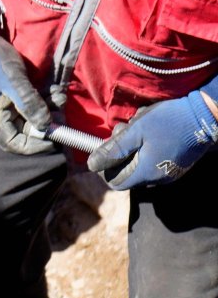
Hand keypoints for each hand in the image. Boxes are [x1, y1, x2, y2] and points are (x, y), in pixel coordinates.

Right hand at [0, 9, 53, 154]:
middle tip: (61, 114)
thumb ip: (29, 103)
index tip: (54, 136)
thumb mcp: (13, 78)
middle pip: (20, 132)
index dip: (34, 145)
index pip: (12, 143)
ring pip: (24, 118)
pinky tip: (51, 91)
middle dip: (43, 125)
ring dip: (44, 111)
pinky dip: (38, 101)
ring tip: (58, 98)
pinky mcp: (3, 94)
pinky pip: (23, 105)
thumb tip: (46, 126)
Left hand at [87, 91, 217, 189]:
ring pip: (140, 163)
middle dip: (120, 151)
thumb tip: (91, 165)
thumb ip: (113, 150)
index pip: (115, 183)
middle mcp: (158, 179)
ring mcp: (169, 172)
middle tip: (123, 129)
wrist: (207, 115)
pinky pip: (154, 159)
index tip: (105, 150)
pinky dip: (147, 146)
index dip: (105, 169)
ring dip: (133, 145)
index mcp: (146, 173)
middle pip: (127, 171)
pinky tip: (151, 129)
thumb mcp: (136, 131)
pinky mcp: (177, 164)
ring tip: (137, 124)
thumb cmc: (170, 121)